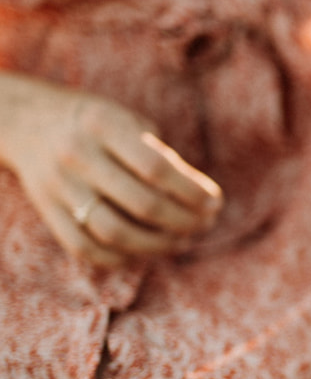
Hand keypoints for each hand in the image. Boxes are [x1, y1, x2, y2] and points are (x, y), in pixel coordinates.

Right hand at [0, 74, 222, 267]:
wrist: (27, 123)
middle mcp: (77, 154)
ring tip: (182, 241)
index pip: (156, 167)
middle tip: (205, 224)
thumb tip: (201, 199)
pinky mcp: (48, 211)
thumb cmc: (95, 123)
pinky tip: (145, 252)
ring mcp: (59, 186)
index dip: (192, 191)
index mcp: (103, 124)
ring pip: (115, 232)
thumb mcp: (127, 120)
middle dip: (183, 221)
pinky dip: (121, 258)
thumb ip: (160, 154)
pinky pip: (87, 248)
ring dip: (158, 245)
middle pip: (141, 204)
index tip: (214, 202)